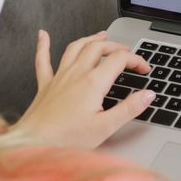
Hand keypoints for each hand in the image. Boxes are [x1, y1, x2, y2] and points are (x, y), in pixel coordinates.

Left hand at [13, 30, 152, 148]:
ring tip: (101, 36)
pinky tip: (42, 35)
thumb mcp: (105, 127)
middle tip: (127, 51)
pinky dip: (43, 45)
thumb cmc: (66, 140)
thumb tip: (148, 95)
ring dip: (90, 39)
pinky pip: (43, 59)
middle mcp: (76, 74)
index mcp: (93, 83)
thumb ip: (129, 108)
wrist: (33, 145)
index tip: (144, 69)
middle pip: (98, 48)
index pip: (119, 60)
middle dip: (116, 46)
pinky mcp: (45, 85)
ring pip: (76, 48)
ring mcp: (59, 77)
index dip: (136, 60)